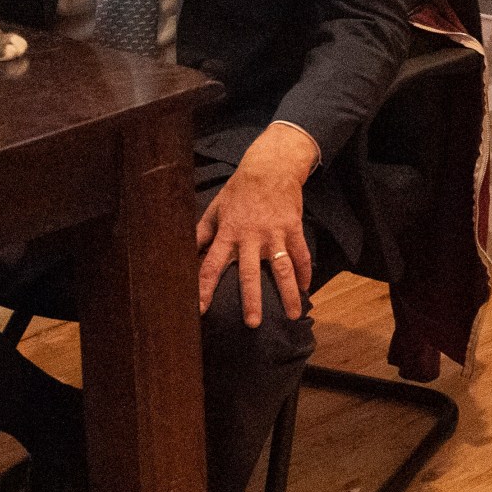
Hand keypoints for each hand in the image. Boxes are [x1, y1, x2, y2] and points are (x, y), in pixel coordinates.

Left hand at [196, 124, 318, 326]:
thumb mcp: (215, 209)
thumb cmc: (239, 190)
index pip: (211, 265)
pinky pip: (301, 254)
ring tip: (293, 315)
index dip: (204, 288)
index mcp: (228, 233)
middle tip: (252, 324)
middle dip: (251, 300)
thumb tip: (184, 253)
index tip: (200, 309)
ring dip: (288, 293)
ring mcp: (275, 234)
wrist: (270, 168)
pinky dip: (305, 272)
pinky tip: (307, 289)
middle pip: (249, 274)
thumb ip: (201, 233)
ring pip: (282, 269)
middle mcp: (251, 237)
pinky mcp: (293, 228)